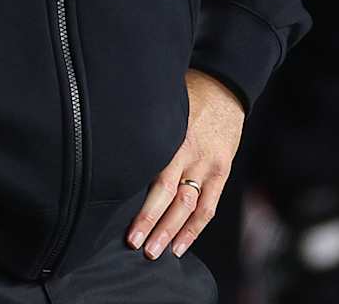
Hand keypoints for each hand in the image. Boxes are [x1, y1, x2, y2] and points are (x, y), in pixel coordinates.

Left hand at [128, 70, 244, 259]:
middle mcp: (189, 153)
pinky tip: (180, 246)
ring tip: (154, 253)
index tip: (121, 218)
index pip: (152, 174)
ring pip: (188, 205)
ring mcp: (208, 165)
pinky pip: (208, 207)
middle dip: (151, 222)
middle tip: (135, 245)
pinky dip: (194, 229)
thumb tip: (112, 145)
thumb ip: (145, 127)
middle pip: (168, 195)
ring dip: (171, 231)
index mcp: (171, 135)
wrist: (226, 86)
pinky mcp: (221, 172)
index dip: (139, 199)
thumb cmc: (186, 92)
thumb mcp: (163, 102)